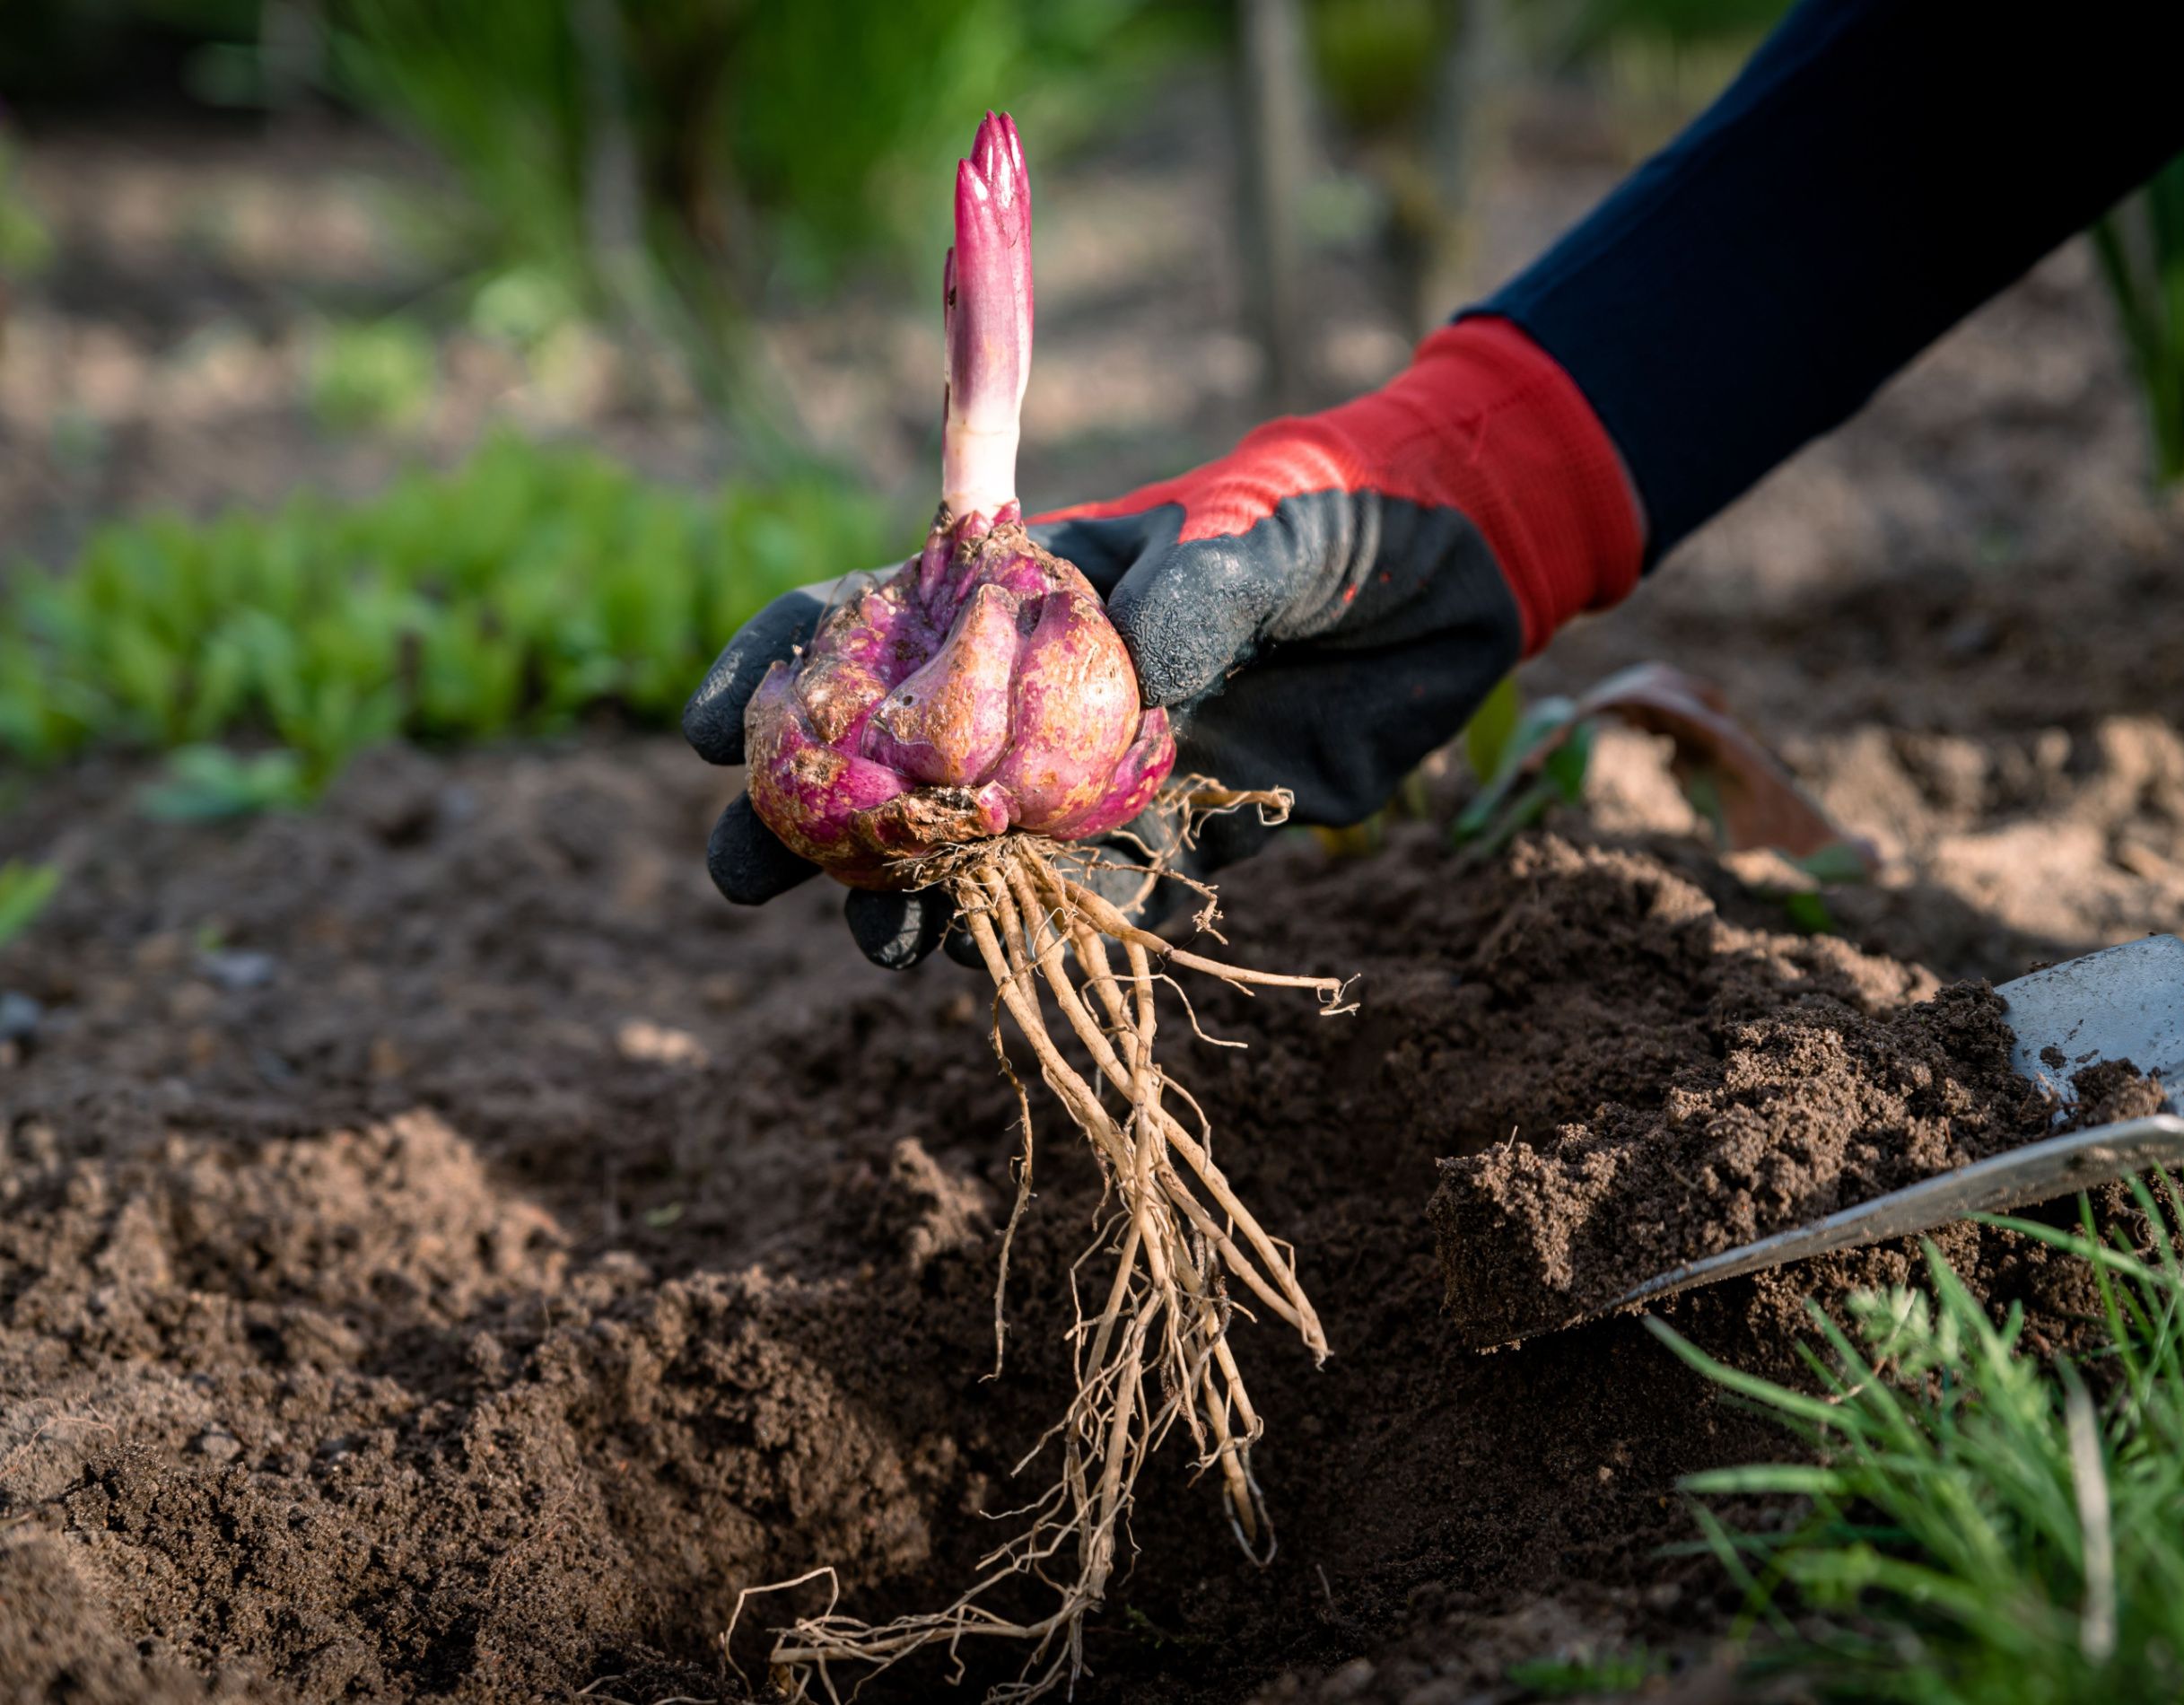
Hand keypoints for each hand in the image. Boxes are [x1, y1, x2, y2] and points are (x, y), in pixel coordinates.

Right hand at [684, 316, 1642, 967]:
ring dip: (919, 898)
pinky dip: (1054, 935)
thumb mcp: (1267, 532)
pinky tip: (1001, 972)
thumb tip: (1143, 678)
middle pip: (896, 753)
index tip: (709, 735)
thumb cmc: (1341, 514)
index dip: (779, 670)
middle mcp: (1041, 685)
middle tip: (742, 878)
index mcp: (1029, 586)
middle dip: (809, 814)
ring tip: (880, 950)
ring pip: (982, 845)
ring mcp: (1102, 767)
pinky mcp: (1181, 831)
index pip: (871, 618)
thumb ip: (1199, 592)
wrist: (1457, 578)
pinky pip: (1103, 897)